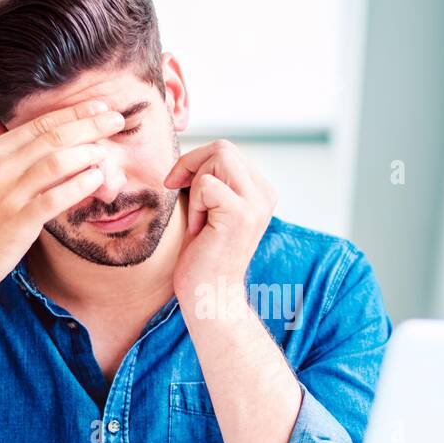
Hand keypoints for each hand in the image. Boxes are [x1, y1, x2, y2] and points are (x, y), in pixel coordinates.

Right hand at [0, 99, 125, 294]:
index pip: (39, 123)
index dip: (74, 112)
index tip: (99, 106)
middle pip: (53, 136)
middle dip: (90, 125)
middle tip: (116, 119)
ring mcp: (8, 194)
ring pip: (57, 162)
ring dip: (88, 153)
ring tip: (109, 153)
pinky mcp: (19, 221)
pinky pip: (56, 197)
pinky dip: (80, 185)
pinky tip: (97, 179)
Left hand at [165, 139, 276, 301]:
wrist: (209, 295)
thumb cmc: (202, 255)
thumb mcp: (208, 207)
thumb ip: (209, 178)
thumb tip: (188, 153)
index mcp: (261, 190)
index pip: (227, 151)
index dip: (197, 162)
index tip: (181, 186)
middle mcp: (265, 193)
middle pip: (223, 148)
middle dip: (192, 165)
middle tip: (178, 191)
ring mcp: (256, 203)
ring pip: (218, 157)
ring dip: (195, 185)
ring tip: (198, 217)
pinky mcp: (241, 213)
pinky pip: (206, 184)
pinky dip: (194, 204)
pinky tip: (199, 229)